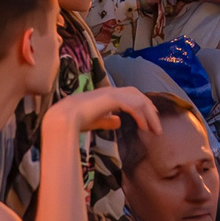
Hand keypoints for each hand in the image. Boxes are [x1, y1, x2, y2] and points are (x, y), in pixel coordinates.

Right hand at [45, 85, 160, 143]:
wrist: (63, 119)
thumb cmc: (74, 122)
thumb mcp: (95, 121)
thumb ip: (107, 120)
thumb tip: (118, 121)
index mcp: (105, 94)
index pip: (129, 95)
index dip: (141, 105)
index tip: (149, 120)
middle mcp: (109, 90)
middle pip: (137, 93)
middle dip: (149, 107)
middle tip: (156, 123)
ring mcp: (111, 93)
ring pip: (138, 99)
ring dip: (149, 115)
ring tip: (155, 129)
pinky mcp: (111, 98)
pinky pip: (133, 105)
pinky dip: (141, 116)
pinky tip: (144, 127)